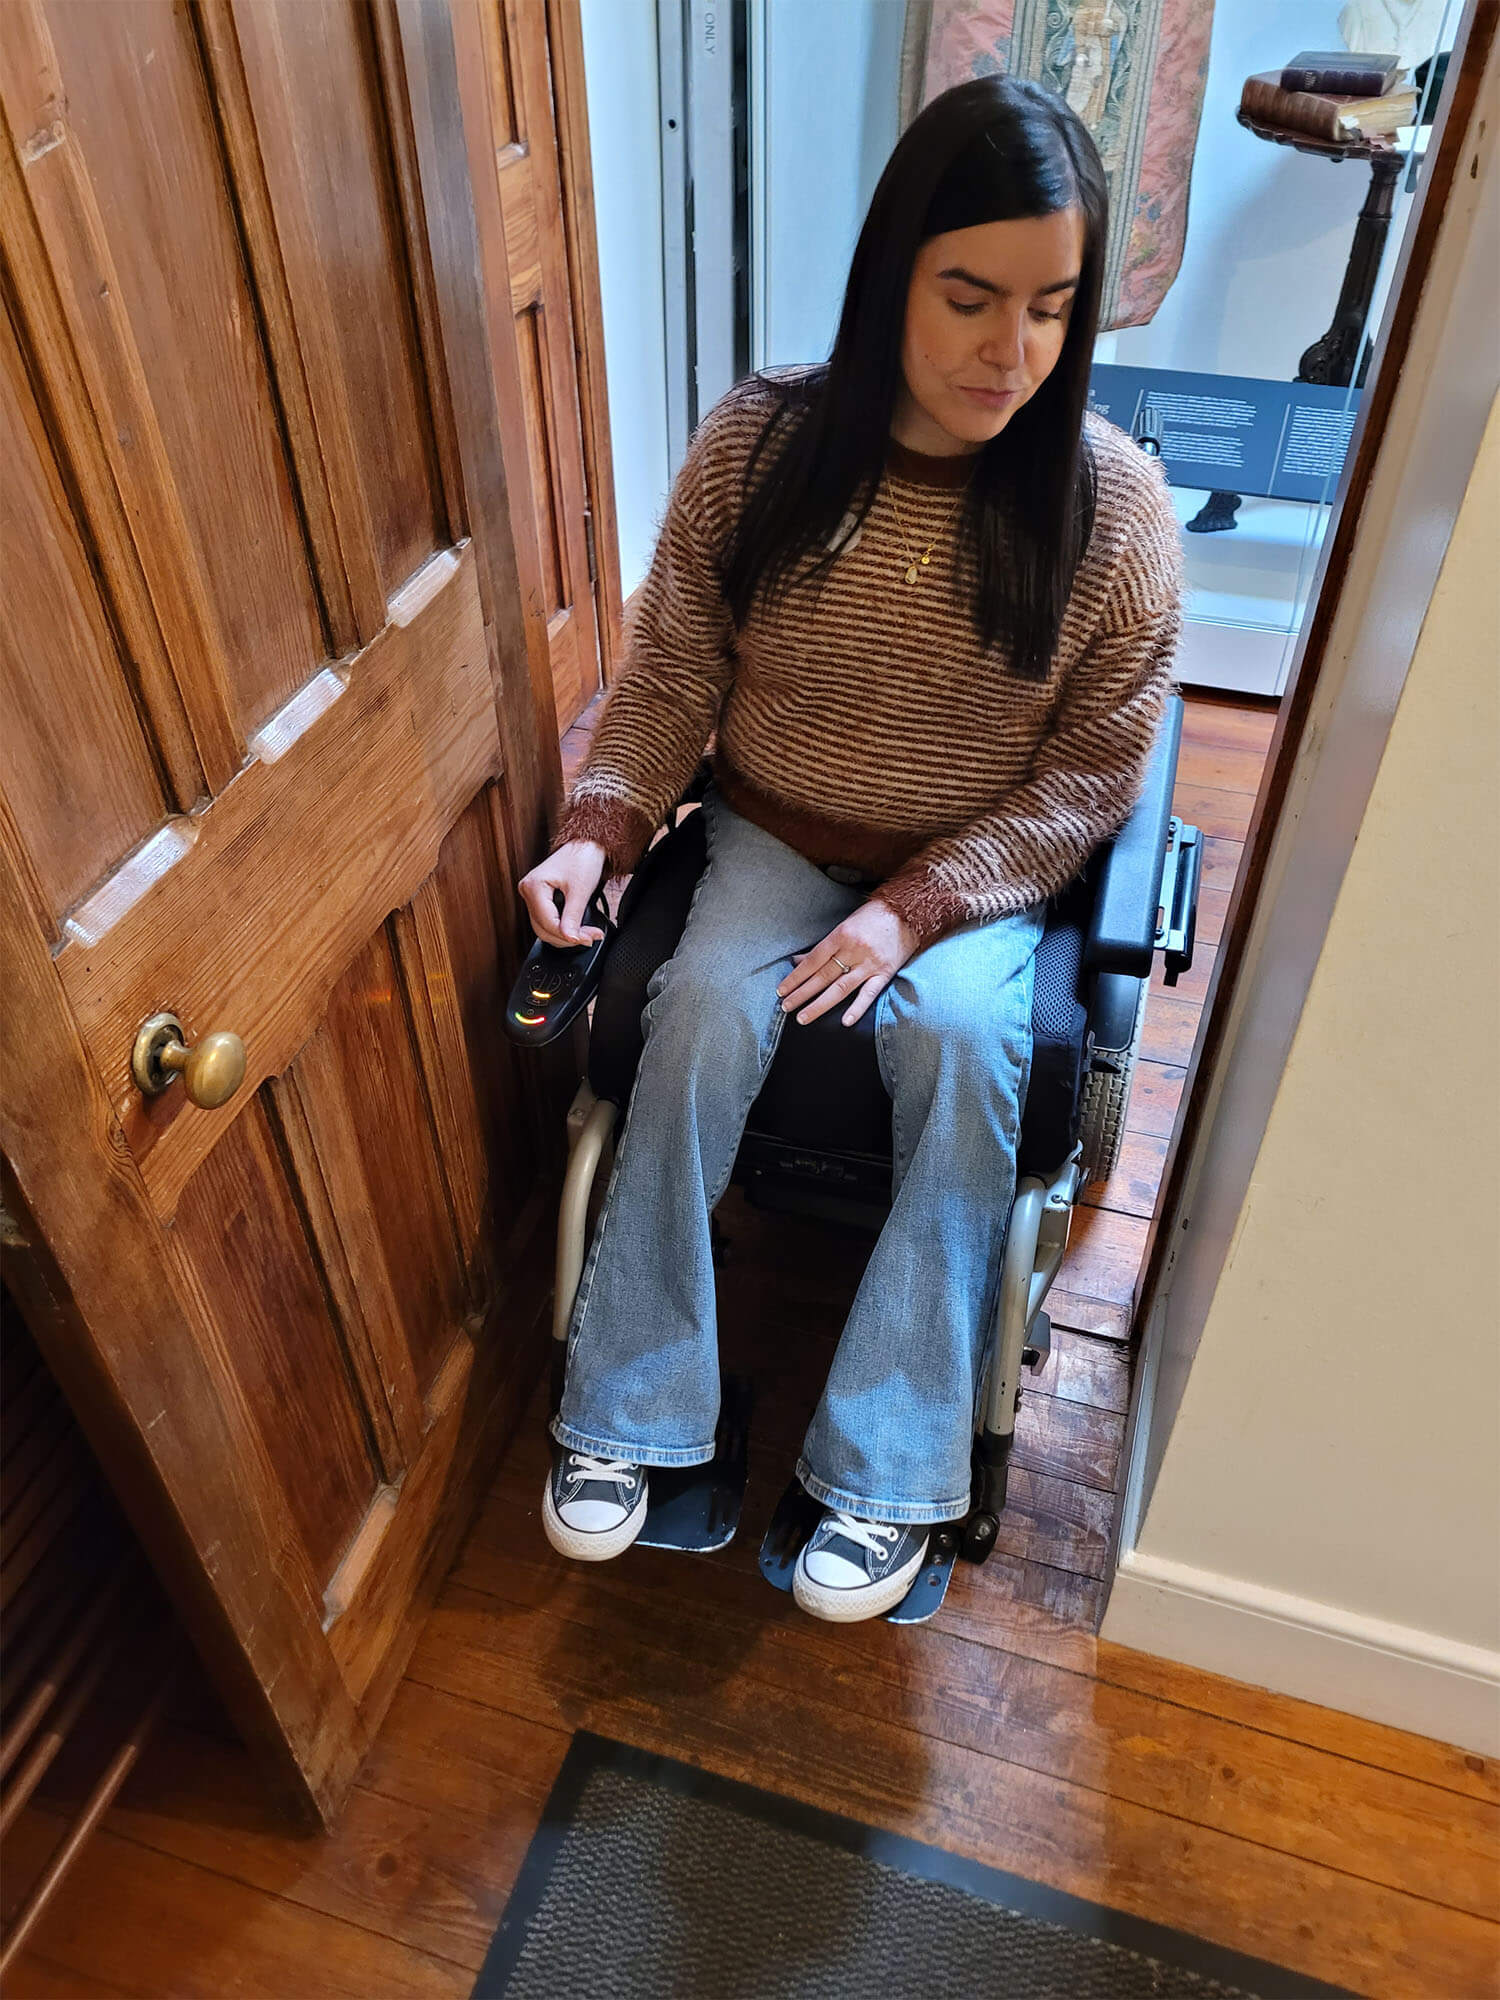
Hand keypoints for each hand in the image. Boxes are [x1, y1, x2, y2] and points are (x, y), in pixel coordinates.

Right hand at [519, 840, 607, 946]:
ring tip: (587, 933)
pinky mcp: (540, 898)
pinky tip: (577, 927)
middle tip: (590, 937)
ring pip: (544, 928)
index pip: (547, 922)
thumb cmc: (582, 858)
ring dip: (565, 934)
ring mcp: (532, 895)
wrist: (587, 845)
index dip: (568, 935)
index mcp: (533, 886)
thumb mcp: (580, 890)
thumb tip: (572, 939)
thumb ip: (574, 917)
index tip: (587, 939)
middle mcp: (527, 891)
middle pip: (543, 928)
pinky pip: (548, 920)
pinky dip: (563, 927)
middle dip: (567, 937)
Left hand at [777, 899, 919, 1027]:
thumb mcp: (845, 925)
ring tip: (803, 1017)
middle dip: (801, 993)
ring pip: (840, 988)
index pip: (813, 961)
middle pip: (822, 976)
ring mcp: (870, 963)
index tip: (781, 990)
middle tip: (785, 1007)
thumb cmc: (873, 917)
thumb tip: (798, 961)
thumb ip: (823, 947)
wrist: (910, 912)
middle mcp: (854, 950)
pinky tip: (844, 1022)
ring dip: (819, 1005)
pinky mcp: (885, 972)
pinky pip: (869, 993)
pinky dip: (857, 1008)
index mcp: (841, 934)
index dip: (796, 977)